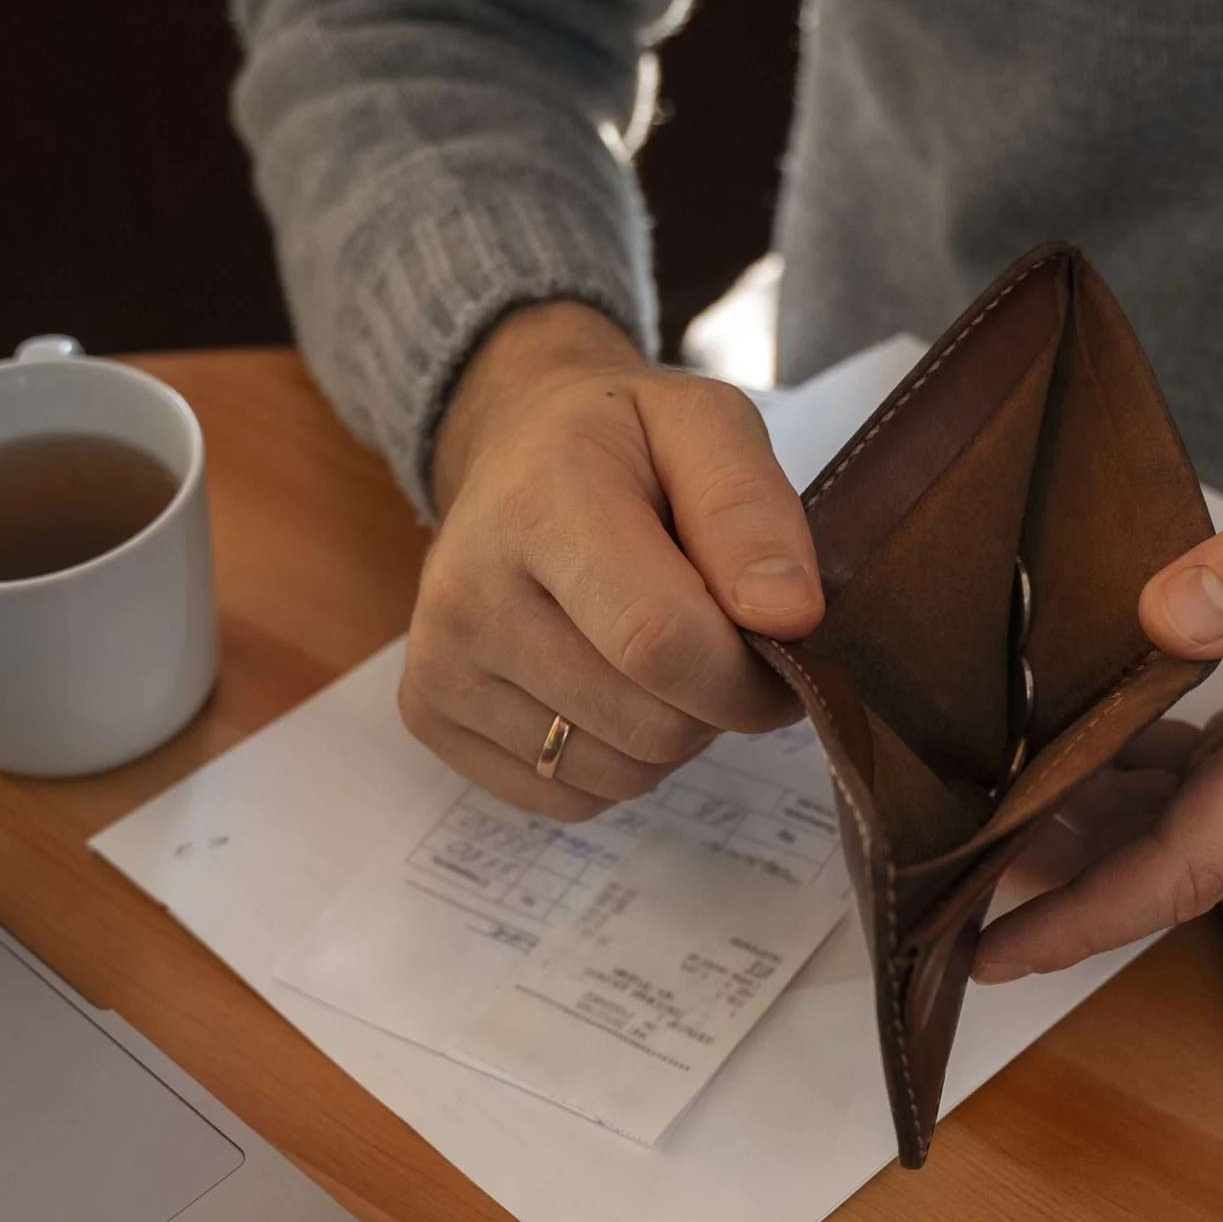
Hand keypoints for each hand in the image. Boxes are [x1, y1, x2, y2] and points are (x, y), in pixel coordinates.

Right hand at [400, 300, 819, 819]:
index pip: (659, 642)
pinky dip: (617, 759)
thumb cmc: (622, 441)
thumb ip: (752, 510)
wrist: (515, 450)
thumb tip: (789, 617)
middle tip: (720, 639)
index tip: (783, 648)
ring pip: (619, 774)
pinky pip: (572, 797)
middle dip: (718, 701)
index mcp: (537, 506)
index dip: (748, 674)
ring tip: (659, 653)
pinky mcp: (433, 718)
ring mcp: (441, 665)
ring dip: (672, 734)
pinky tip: (606, 683)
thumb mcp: (705, 424)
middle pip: (649, 725)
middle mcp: (468, 594)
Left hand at [975, 417, 1222, 980]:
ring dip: (1098, 841)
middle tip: (947, 872)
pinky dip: (1149, 799)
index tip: (990, 946)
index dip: (1081, 916)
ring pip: (1195, 839)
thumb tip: (1162, 613)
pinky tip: (1092, 761)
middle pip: (1173, 868)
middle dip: (1061, 884)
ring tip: (992, 817)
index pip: (1184, 867)